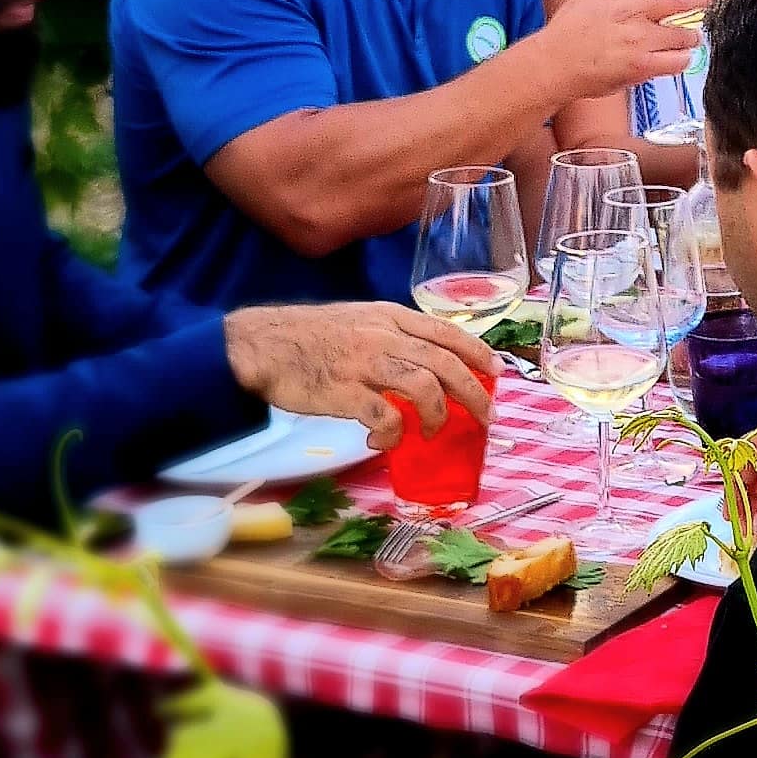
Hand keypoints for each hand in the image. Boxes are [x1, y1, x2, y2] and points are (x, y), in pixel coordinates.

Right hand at [224, 300, 495, 445]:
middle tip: (486, 416)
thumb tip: (423, 359)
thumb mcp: (357, 319)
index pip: (447, 332)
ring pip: (425, 389)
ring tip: (430, 432)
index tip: (496, 371)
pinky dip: (392, 434)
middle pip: (447, 364)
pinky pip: (385, 418)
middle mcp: (384, 336)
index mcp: (390, 317)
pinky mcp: (345, 393)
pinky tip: (383, 440)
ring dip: (436, 417)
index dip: (477, 352)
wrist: (260, 345)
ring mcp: (366, 363)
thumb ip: (390, 334)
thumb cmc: (307, 336)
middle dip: (474, 393)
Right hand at [539, 0, 712, 104]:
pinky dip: (683, 59)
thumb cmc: (566, 32)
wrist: (553, 63)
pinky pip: (677, 61)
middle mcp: (632, 11)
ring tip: (693, 37)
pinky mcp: (641, 65)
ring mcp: (639, 39)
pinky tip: (681, 58)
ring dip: (693, 35)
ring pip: (684, 34)